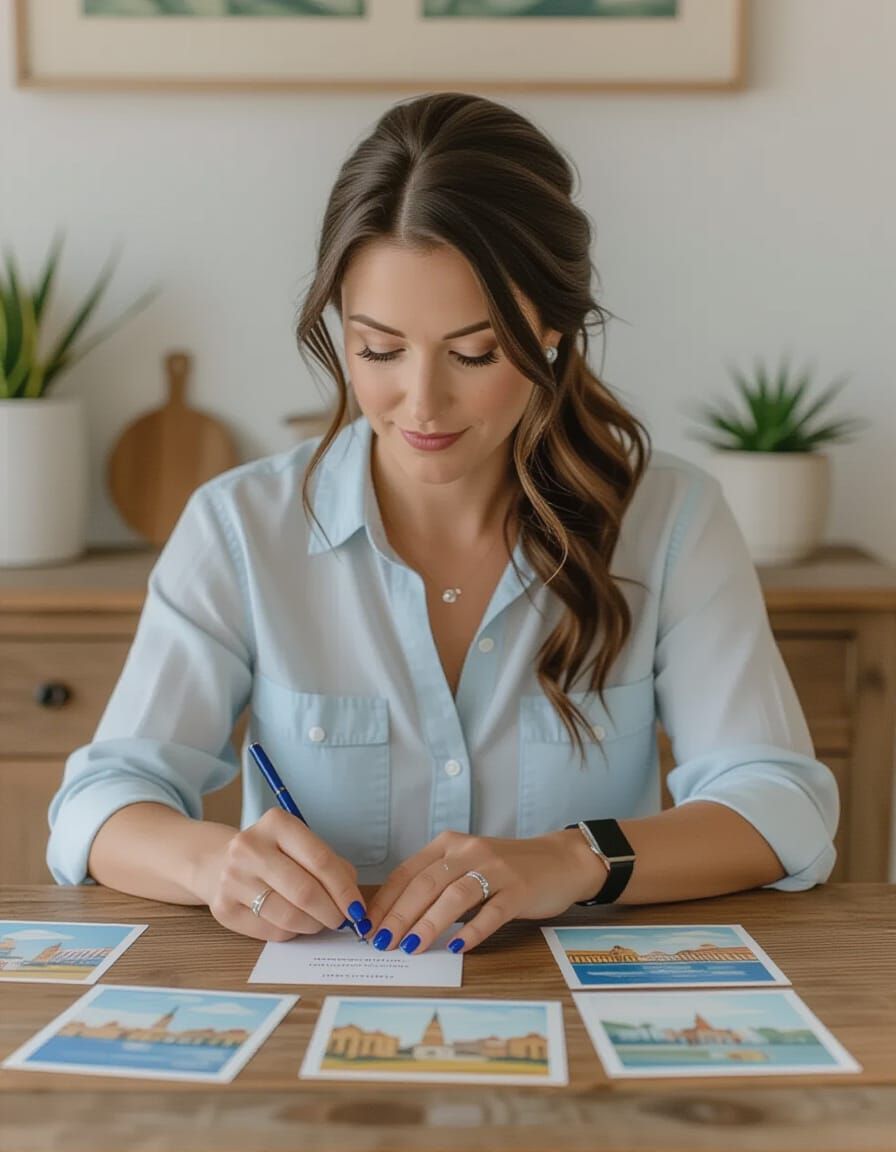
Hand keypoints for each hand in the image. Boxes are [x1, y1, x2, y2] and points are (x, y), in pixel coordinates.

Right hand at [194, 808, 369, 942]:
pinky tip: (294, 922)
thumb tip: (353, 901)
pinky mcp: (224, 908)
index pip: (320, 860)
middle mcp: (250, 847)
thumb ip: (329, 865)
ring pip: (289, 916)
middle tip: (342, 920)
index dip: (344, 889)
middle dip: (332, 912)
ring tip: (320, 921)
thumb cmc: (271, 853)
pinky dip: (292, 932)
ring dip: (314, 925)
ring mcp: (232, 878)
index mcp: (276, 823)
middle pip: (305, 891)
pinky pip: (271, 931)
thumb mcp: (299, 844)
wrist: (216, 861)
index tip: (358, 908)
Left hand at [364, 828, 606, 954]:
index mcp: (450, 844)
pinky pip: (493, 911)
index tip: (368, 927)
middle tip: (383, 943)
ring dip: (428, 923)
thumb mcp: (467, 865)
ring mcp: (496, 869)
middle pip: (426, 884)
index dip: (386, 901)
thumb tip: (396, 917)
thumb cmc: (507, 869)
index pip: (408, 872)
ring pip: (455, 896)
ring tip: (411, 948)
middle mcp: (470, 852)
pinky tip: (456, 946)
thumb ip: (437, 883)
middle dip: (400, 915)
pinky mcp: (520, 889)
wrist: (561, 860)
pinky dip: (472, 930)